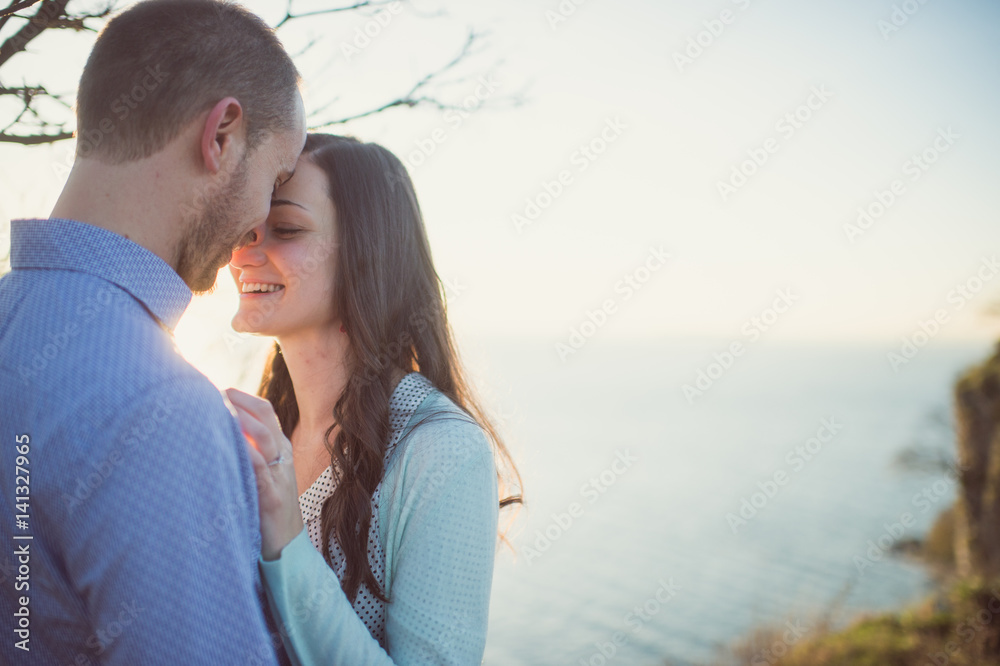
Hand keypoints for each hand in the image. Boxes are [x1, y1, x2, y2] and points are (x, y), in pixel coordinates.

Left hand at [224, 388, 303, 560]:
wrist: (287, 548)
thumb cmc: (269, 511)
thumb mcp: (262, 476)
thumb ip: (250, 455)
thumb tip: (222, 434)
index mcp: (280, 450)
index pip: (266, 412)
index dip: (245, 398)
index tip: (221, 390)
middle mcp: (283, 457)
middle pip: (266, 417)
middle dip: (241, 401)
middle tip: (215, 393)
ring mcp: (280, 476)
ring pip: (265, 436)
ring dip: (241, 420)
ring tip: (219, 410)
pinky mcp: (272, 497)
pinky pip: (260, 468)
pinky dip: (245, 453)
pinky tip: (230, 445)